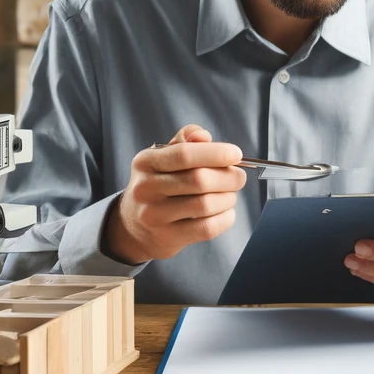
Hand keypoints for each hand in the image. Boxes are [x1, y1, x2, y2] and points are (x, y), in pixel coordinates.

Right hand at [104, 124, 245, 264]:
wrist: (133, 227)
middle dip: (228, 177)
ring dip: (228, 199)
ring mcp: (154, 215)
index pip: (184, 154)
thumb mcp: (162, 157)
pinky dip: (225, 219)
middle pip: (199, 180)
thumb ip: (185, 141)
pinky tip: (226, 213)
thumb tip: (204, 136)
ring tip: (230, 195)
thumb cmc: (158, 184)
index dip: (216, 153)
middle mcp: (146, 188)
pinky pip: (207, 228)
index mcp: (146, 162)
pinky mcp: (166, 238)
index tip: (236, 154)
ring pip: (205, 205)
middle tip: (239, 178)